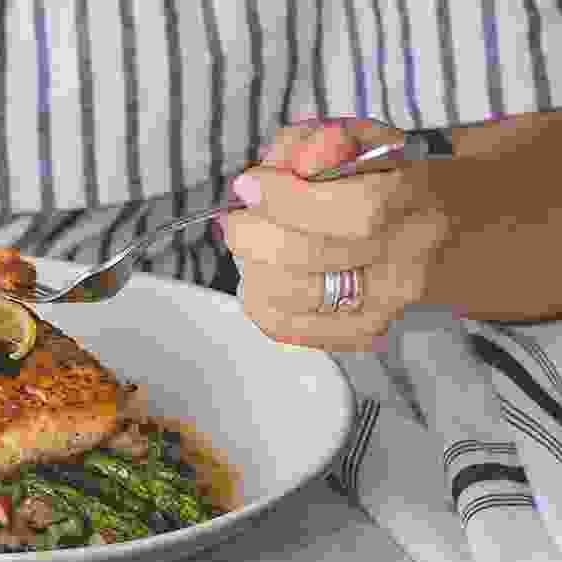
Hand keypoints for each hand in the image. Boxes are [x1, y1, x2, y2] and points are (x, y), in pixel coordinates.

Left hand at [222, 118, 451, 351]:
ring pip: (295, 295)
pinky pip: (288, 325)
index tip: (250, 184)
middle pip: (315, 256)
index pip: (357, 208)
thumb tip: (297, 160)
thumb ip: (319, 142)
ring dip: (254, 267)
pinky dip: (259, 299)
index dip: (291, 199)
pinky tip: (260, 274)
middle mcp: (409, 256)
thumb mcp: (349, 140)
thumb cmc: (370, 177)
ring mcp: (387, 303)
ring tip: (251, 244)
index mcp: (414, 196)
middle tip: (238, 219)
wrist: (414, 226)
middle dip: (257, 235)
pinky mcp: (359, 332)